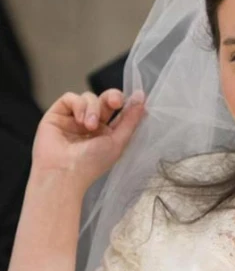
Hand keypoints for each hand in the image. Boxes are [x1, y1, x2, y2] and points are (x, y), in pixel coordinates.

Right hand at [31, 89, 145, 192]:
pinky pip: (70, 98)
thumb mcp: (118, 141)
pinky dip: (78, 105)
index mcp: (107, 132)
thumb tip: (141, 97)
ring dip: (93, 109)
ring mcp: (73, 119)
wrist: (63, 173)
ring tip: (90, 126)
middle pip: (105, 99)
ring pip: (89, 98)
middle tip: (115, 103)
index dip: (126, 102)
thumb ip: (131, 120)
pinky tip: (79, 120)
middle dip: (112, 97)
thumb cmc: (91, 163)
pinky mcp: (57, 114)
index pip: (118, 110)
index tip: (136, 98)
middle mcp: (91, 124)